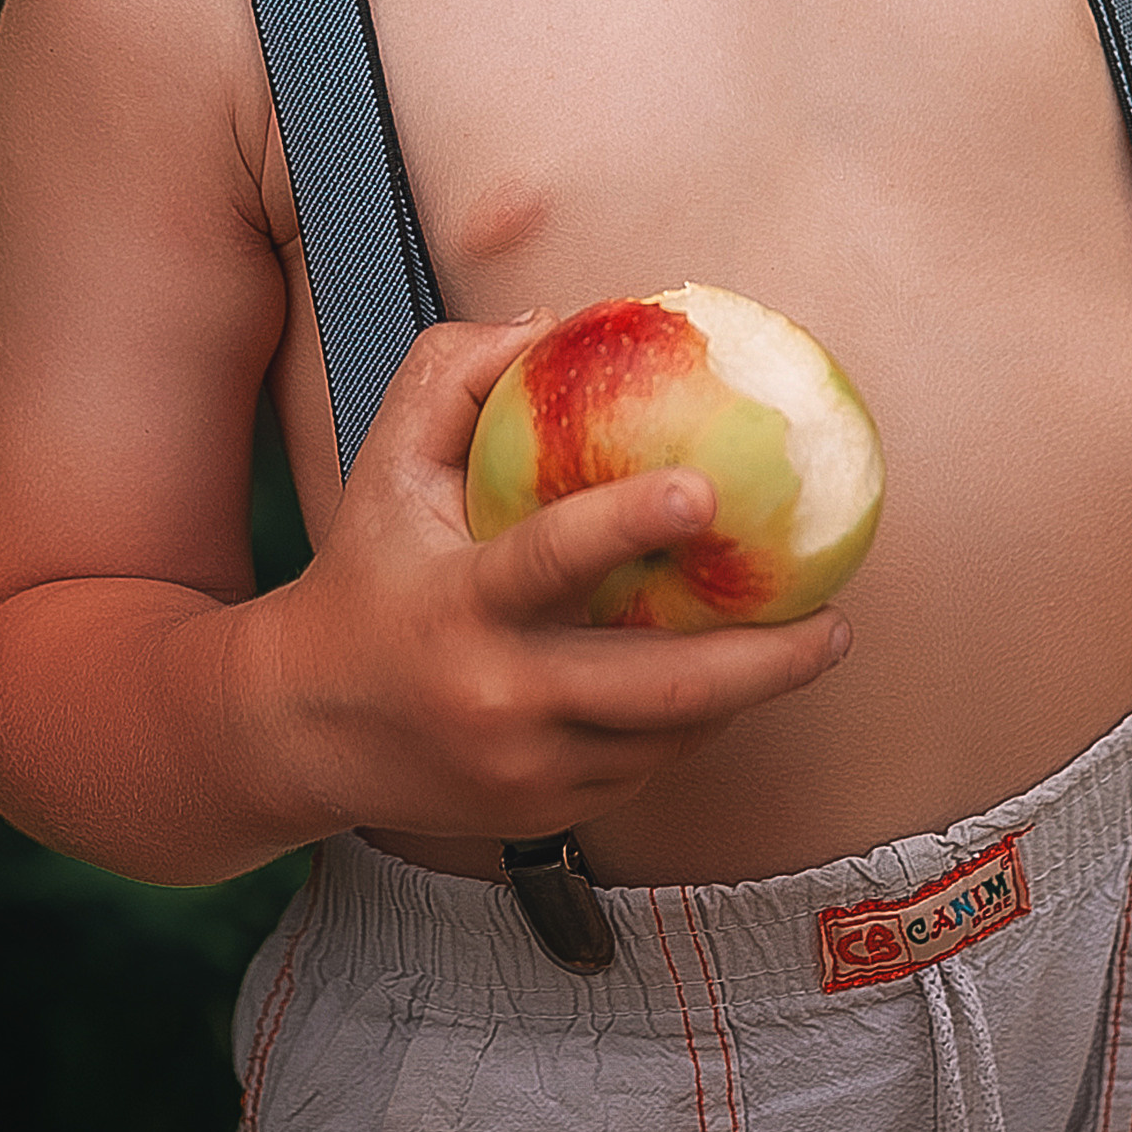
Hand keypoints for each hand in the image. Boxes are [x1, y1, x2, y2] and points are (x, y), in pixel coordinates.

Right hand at [249, 319, 850, 844]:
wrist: (297, 729)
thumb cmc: (361, 570)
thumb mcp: (385, 463)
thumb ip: (451, 373)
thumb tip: (554, 319)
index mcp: (459, 604)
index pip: (552, 560)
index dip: (629, 524)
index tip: (707, 490)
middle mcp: (496, 697)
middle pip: (656, 690)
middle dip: (762, 661)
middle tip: (834, 620)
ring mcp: (524, 768)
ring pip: (668, 737)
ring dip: (746, 694)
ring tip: (811, 644)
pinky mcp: (544, 812)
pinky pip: (647, 767)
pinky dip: (694, 725)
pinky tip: (729, 682)